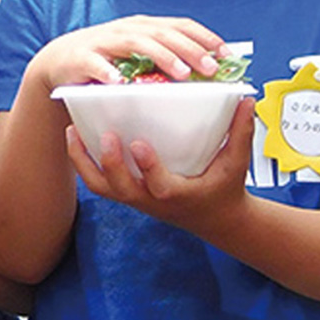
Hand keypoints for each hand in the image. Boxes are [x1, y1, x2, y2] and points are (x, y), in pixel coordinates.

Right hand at [28, 15, 232, 93]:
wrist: (58, 63)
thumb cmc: (106, 62)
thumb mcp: (138, 57)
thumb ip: (165, 60)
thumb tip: (204, 71)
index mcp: (145, 27)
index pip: (181, 25)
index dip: (205, 37)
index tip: (227, 54)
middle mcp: (128, 29)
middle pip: (164, 34)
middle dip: (190, 49)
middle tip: (210, 68)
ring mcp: (105, 41)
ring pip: (137, 43)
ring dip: (161, 56)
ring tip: (180, 73)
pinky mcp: (82, 58)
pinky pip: (97, 64)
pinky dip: (109, 72)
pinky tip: (121, 82)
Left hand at [65, 95, 256, 236]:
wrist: (216, 220)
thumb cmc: (226, 189)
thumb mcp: (238, 164)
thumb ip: (241, 132)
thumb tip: (246, 99)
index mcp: (178, 194)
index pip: (159, 186)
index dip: (148, 167)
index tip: (139, 143)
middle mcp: (152, 200)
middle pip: (122, 189)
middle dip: (110, 163)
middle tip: (105, 134)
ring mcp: (137, 199)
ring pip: (102, 187)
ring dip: (84, 162)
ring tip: (73, 132)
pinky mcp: (128, 194)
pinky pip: (99, 182)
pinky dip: (83, 162)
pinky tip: (76, 137)